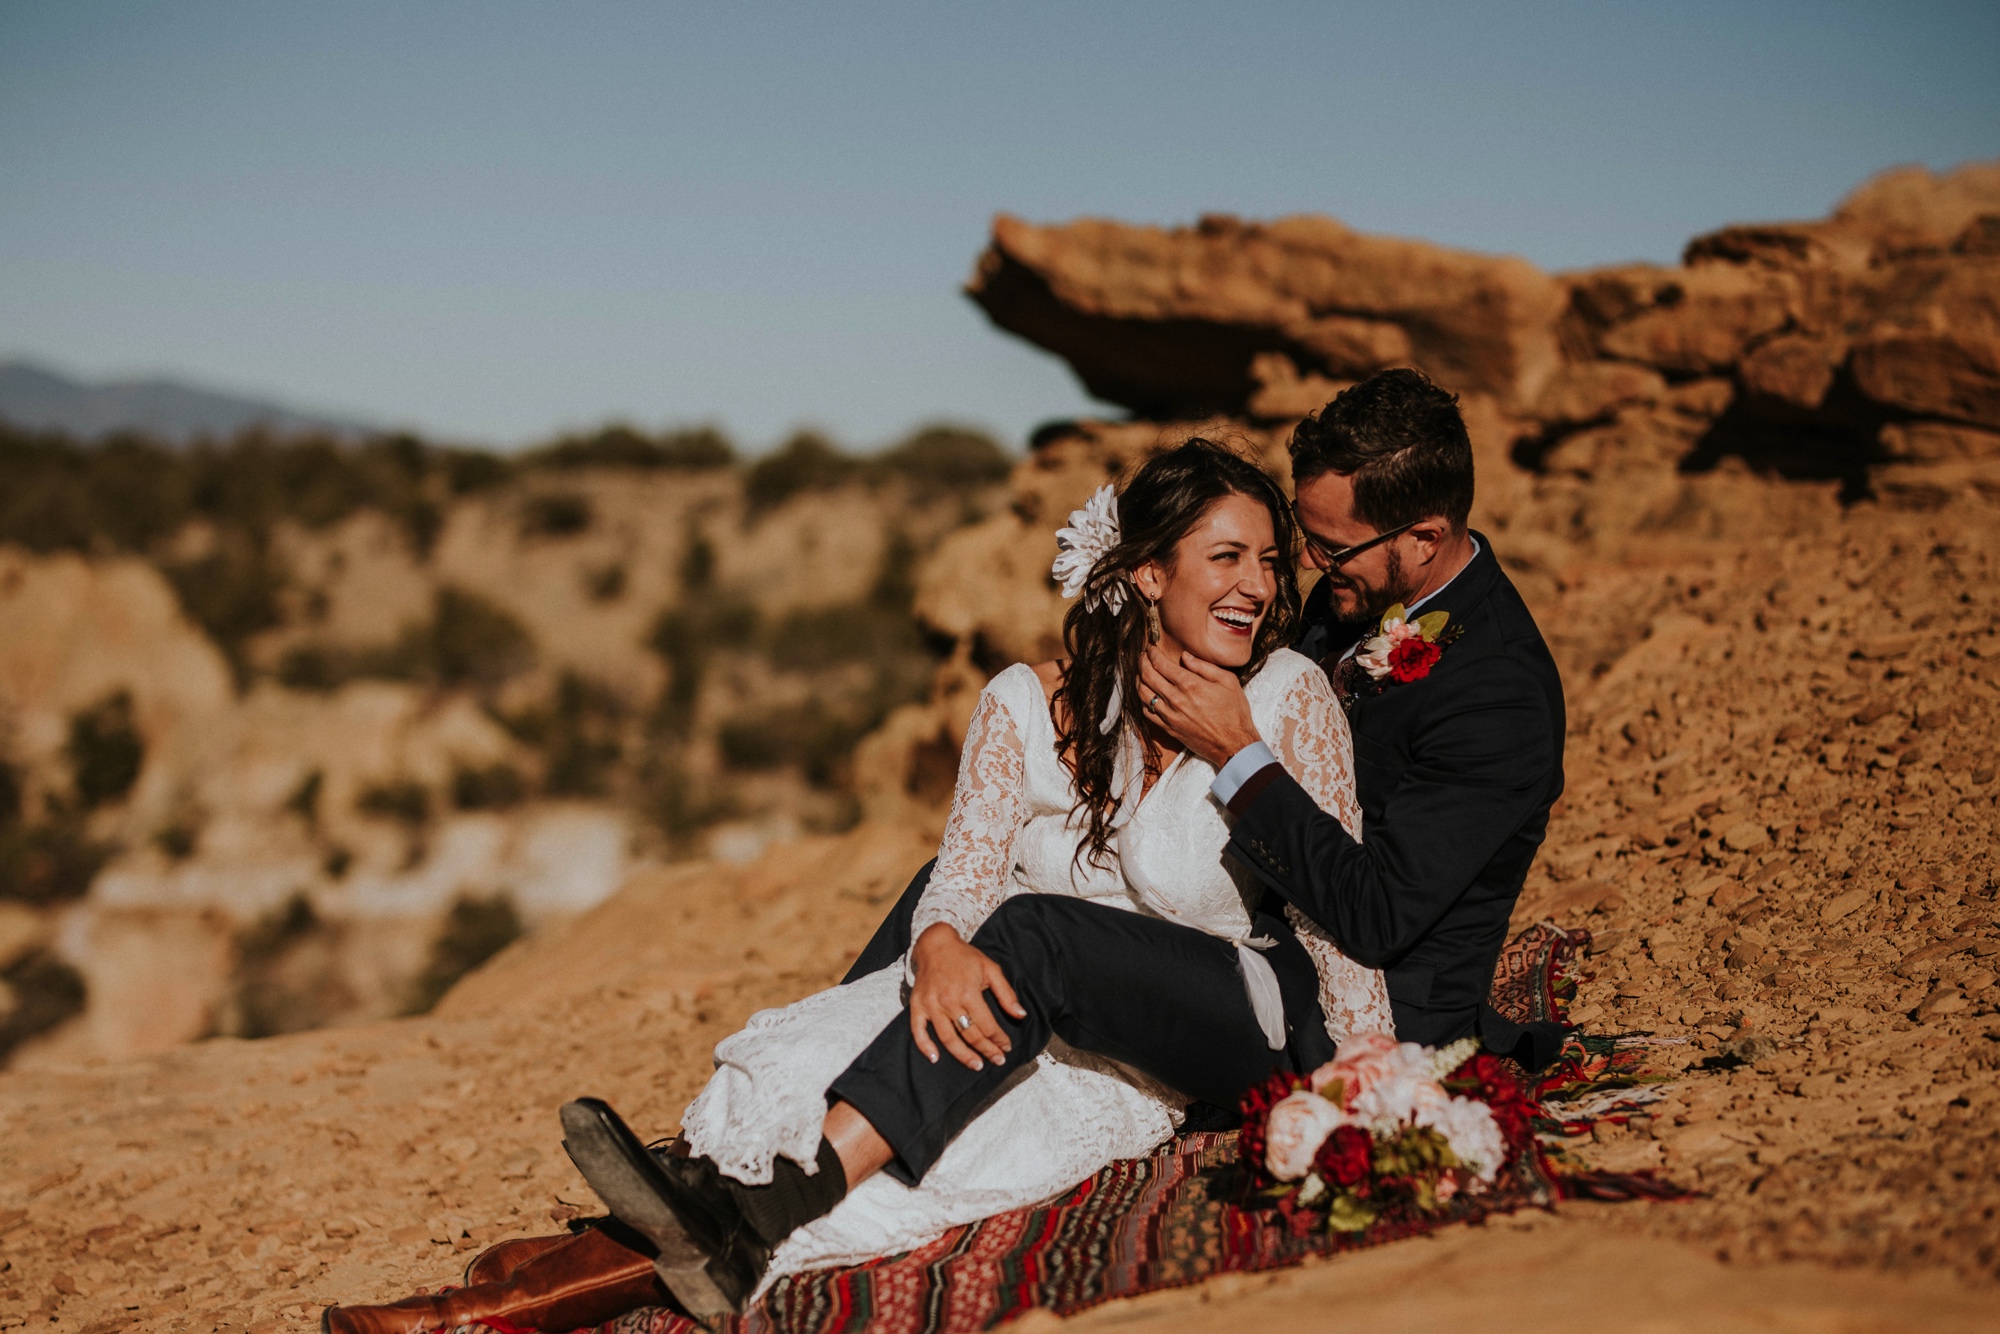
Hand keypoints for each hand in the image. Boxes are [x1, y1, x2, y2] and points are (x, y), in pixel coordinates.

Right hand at [908, 923, 1026, 1070]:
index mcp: (968, 992)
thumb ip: (1006, 993)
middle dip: (987, 1050)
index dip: (999, 1039)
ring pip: (948, 1038)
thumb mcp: (991, 969)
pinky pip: (918, 1030)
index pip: (987, 1025)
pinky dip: (925, 1046)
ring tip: (976, 1065)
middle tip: (997, 1060)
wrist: (935, 944)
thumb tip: (1021, 1015)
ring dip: (962, 1055)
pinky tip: (935, 1058)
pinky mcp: (917, 1005)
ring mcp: (931, 1005)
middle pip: (970, 1034)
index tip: (1007, 1046)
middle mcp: (949, 1001)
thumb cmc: (965, 957)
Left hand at [1139, 646, 1262, 767]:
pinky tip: (1146, 694)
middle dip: (1142, 662)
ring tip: (1141, 672)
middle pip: (1148, 676)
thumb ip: (1204, 666)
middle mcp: (1176, 699)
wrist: (1233, 744)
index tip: (1151, 647)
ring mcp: (1170, 715)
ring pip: (1143, 694)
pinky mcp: (1169, 728)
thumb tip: (1185, 655)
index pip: (1161, 664)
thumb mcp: (1228, 681)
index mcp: (1190, 684)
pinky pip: (1147, 712)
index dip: (1152, 653)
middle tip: (1142, 656)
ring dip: (1139, 680)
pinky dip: (1143, 700)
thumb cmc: (1235, 712)